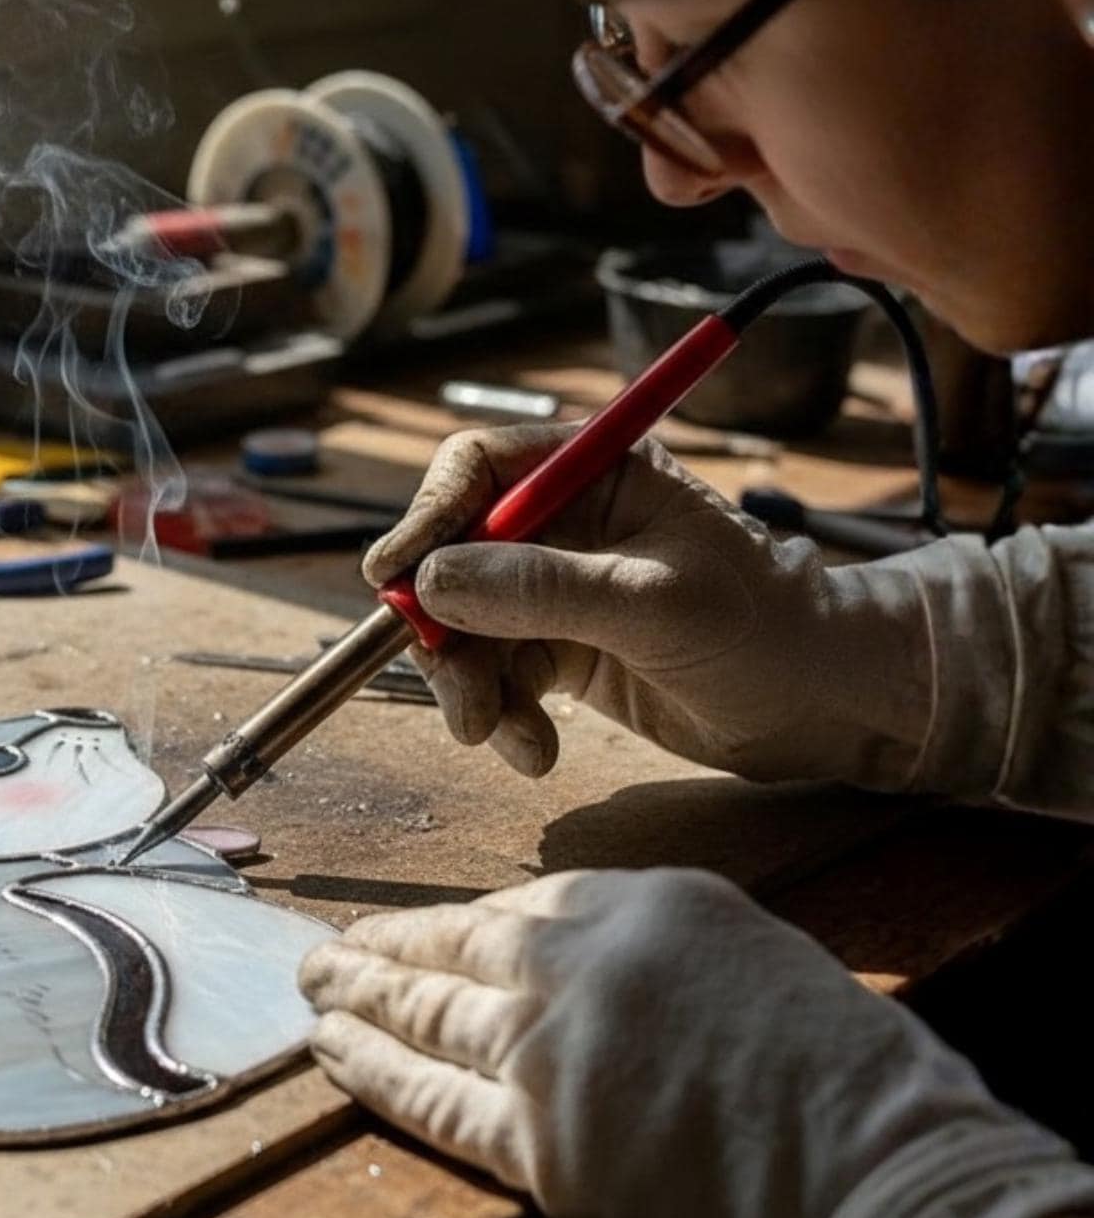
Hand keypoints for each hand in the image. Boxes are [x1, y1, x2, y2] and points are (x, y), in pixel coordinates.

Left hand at [299, 869, 1093, 1217]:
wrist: (881, 1185)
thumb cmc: (856, 1083)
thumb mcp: (757, 962)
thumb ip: (661, 957)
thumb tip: (593, 981)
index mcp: (644, 902)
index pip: (522, 908)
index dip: (459, 927)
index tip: (421, 933)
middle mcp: (580, 962)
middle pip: (454, 948)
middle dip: (383, 948)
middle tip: (328, 948)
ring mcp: (548, 1051)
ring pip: (425, 1013)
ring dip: (357, 998)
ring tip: (312, 988)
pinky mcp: (536, 1144)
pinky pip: (430, 1100)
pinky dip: (372, 1074)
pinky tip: (329, 1055)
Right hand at [365, 424, 932, 784]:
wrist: (825, 708)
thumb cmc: (766, 630)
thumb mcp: (654, 603)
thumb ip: (543, 588)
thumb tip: (433, 582)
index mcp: (594, 471)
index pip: (476, 468)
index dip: (426, 515)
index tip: (391, 575)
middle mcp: (564, 521)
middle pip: (452, 554)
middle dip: (442, 627)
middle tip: (456, 690)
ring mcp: (557, 588)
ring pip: (463, 626)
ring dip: (470, 686)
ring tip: (502, 734)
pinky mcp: (560, 649)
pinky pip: (495, 675)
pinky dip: (501, 718)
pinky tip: (536, 750)